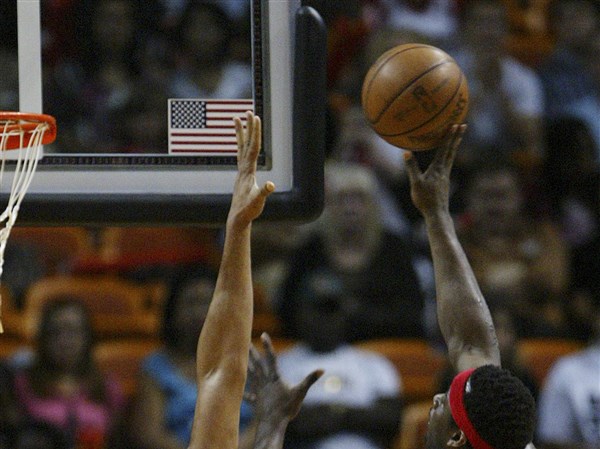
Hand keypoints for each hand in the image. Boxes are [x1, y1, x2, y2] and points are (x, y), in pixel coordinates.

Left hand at [228, 111, 274, 227]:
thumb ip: (264, 193)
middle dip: (248, 127)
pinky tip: (242, 141)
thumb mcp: (258, 201)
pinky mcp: (242, 175)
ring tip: (237, 118)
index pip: (253, 148)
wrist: (237, 217)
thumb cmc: (249, 210)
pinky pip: (241, 155)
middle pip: (246, 144)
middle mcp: (243, 168)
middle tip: (248, 111)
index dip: (255, 133)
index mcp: (248, 171)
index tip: (255, 119)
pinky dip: (241, 145)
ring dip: (240, 133)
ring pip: (240, 147)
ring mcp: (241, 171)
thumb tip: (271, 185)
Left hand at [245, 333, 322, 422]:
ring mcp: (258, 391)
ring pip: (251, 375)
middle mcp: (264, 382)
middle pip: (257, 364)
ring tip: (241, 358)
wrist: (272, 424)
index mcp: (274, 378)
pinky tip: (240, 390)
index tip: (263, 334)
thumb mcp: (301, 392)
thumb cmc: (286, 408)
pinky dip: (245, 392)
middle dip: (252, 352)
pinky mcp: (255, 401)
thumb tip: (322, 369)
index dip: (268, 346)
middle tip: (246, 342)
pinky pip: (248, 395)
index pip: (271, 358)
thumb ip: (310, 379)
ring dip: (246, 366)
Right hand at [403, 124, 465, 216]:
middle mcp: (444, 170)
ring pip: (451, 156)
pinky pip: (447, 163)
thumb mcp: (416, 184)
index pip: (444, 149)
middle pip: (452, 150)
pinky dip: (448, 155)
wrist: (437, 214)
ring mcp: (445, 176)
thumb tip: (406, 152)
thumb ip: (412, 168)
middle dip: (457, 137)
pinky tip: (446, 156)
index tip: (455, 124)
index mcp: (438, 168)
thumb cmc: (425, 200)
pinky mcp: (444, 181)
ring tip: (457, 136)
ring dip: (454, 145)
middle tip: (463, 124)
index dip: (449, 136)